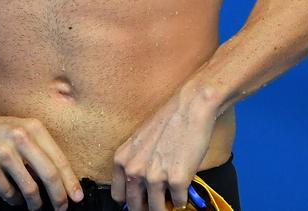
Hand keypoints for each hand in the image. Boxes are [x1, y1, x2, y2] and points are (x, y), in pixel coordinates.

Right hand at [0, 112, 84, 210]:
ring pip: (30, 187)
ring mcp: (3, 152)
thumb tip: (61, 179)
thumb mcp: (19, 130)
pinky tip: (12, 196)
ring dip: (35, 202)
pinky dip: (13, 199)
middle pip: (49, 174)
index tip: (76, 196)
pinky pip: (8, 193)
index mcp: (32, 127)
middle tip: (61, 208)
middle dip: (59, 196)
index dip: (70, 181)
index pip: (58, 158)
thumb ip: (38, 149)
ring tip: (35, 205)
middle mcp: (19, 136)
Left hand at [111, 85, 217, 210]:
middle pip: (135, 207)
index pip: (119, 196)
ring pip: (157, 209)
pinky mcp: (176, 180)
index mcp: (122, 160)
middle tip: (158, 200)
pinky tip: (184, 184)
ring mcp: (155, 177)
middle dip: (147, 206)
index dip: (131, 199)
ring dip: (166, 205)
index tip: (140, 199)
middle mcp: (135, 170)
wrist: (189, 107)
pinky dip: (183, 198)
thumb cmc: (167, 121)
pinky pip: (179, 202)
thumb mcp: (139, 141)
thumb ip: (135, 163)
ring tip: (172, 194)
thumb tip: (137, 187)